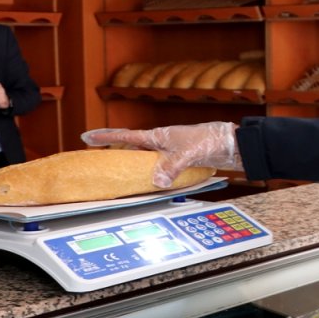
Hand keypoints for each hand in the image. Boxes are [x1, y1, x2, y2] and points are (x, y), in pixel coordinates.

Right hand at [82, 122, 240, 187]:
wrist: (231, 145)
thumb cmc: (210, 141)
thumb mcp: (188, 153)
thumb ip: (172, 167)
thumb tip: (157, 180)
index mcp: (158, 137)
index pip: (126, 137)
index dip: (106, 137)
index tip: (87, 136)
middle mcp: (160, 143)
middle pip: (130, 147)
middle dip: (112, 149)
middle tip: (93, 152)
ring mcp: (169, 152)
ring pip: (142, 158)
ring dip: (129, 163)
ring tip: (114, 169)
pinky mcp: (178, 161)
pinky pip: (156, 167)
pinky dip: (148, 173)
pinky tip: (146, 181)